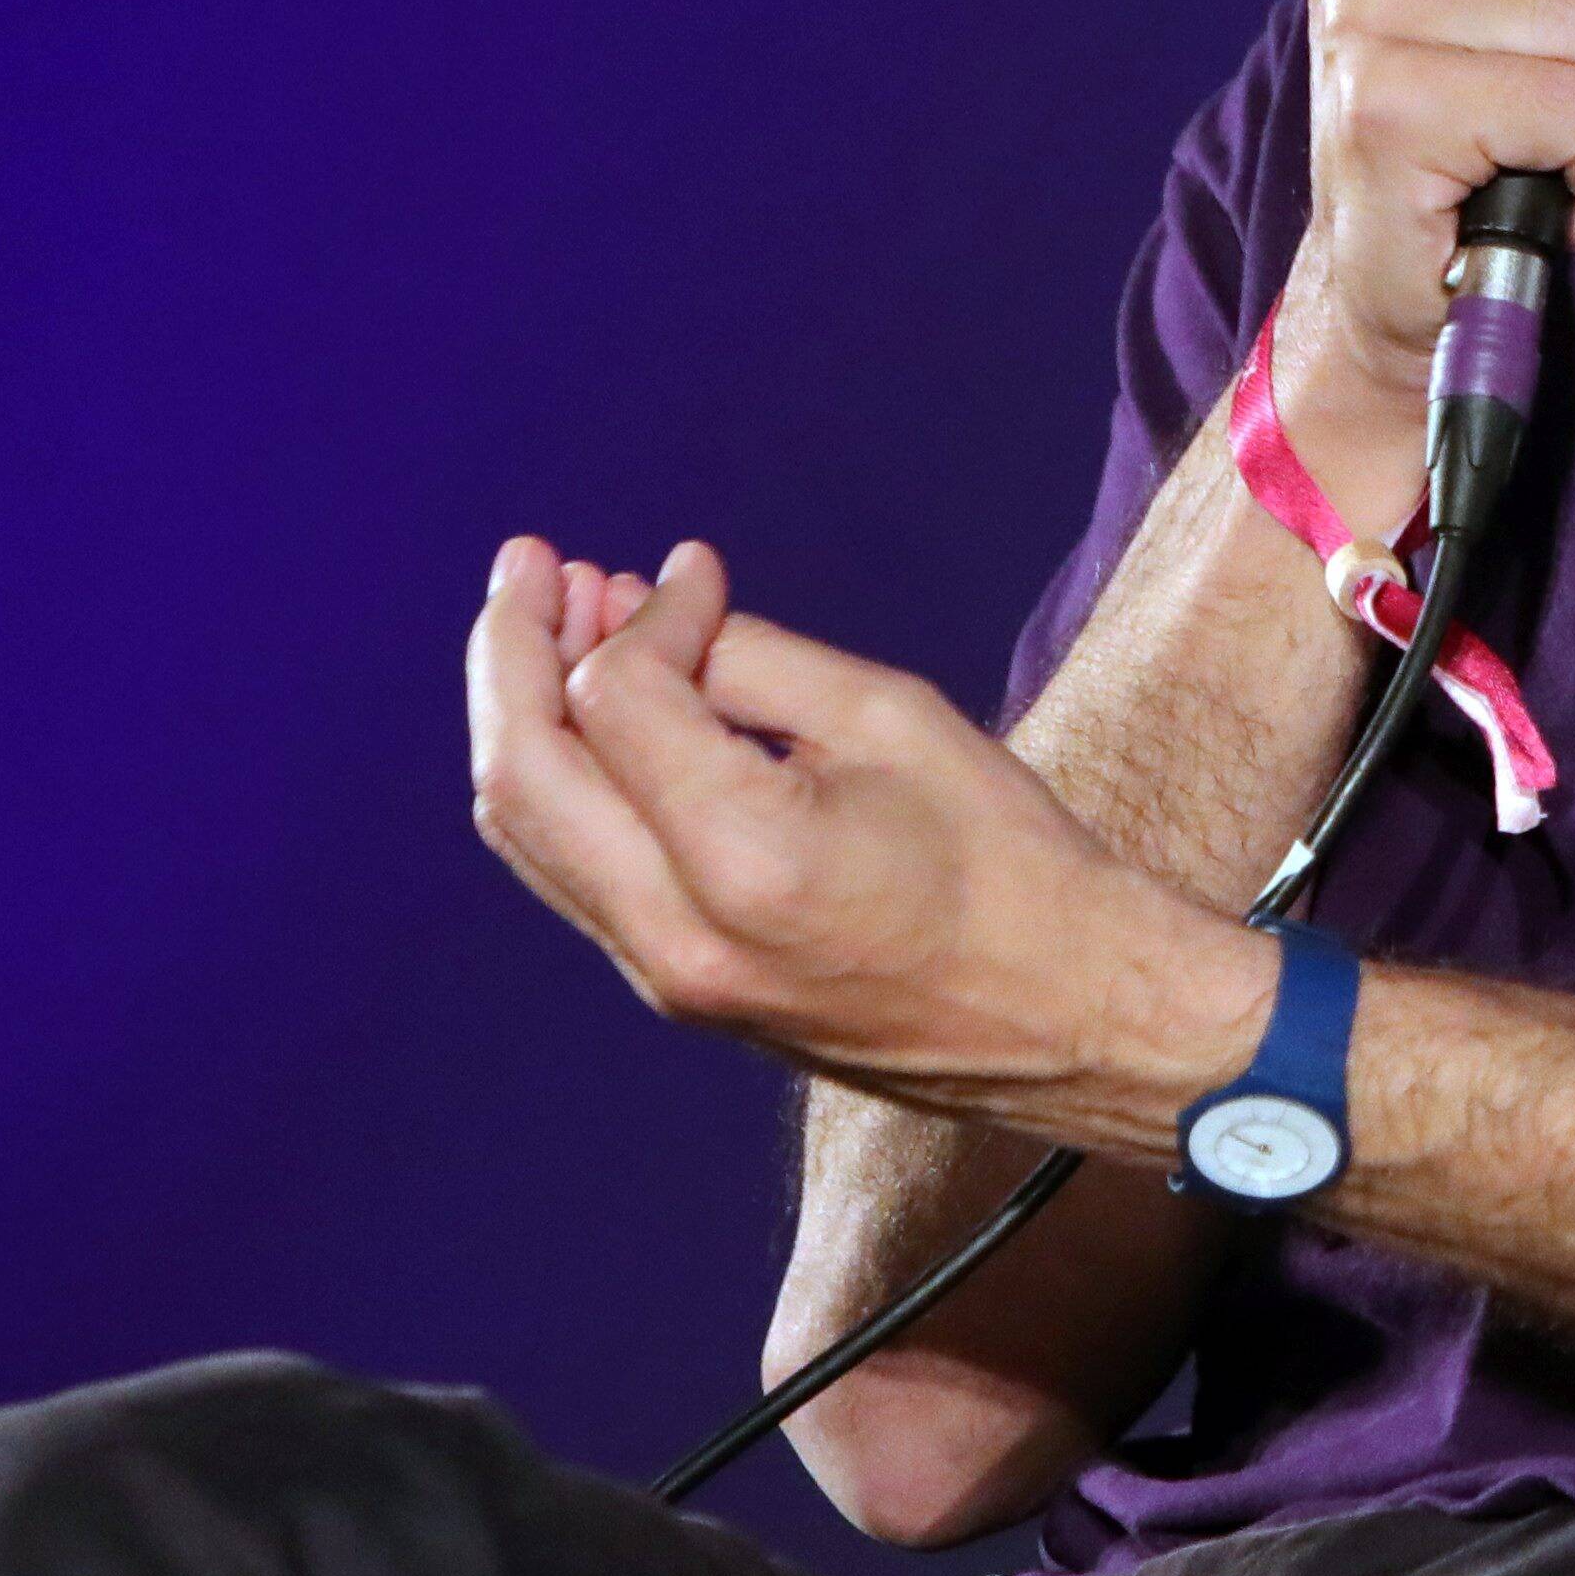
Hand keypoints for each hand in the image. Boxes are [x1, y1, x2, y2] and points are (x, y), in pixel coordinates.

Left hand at [463, 535, 1266, 1136]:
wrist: (1063, 1015)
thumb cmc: (1008, 863)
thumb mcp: (893, 721)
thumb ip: (756, 661)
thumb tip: (663, 614)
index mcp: (746, 860)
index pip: (617, 700)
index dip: (646, 615)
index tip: (698, 573)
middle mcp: (678, 935)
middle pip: (522, 773)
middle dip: (511, 649)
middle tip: (533, 560)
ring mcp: (665, 978)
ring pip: (525, 828)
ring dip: (521, 711)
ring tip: (555, 618)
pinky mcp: (674, 989)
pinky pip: (571, 868)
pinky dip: (564, 776)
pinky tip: (594, 709)